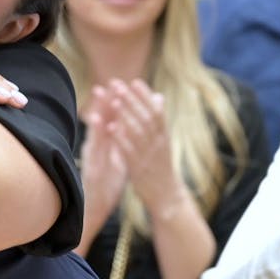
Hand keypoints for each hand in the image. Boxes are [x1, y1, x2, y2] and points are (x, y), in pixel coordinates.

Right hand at [79, 93, 129, 232]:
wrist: (95, 207)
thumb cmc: (106, 184)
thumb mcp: (118, 160)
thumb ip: (122, 142)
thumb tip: (128, 125)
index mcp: (105, 146)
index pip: (110, 121)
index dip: (114, 103)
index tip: (119, 85)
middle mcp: (96, 148)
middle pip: (101, 121)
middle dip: (105, 101)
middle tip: (108, 81)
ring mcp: (92, 157)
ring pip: (96, 131)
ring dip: (100, 111)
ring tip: (103, 94)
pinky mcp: (91, 167)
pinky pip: (94, 147)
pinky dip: (97, 134)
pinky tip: (99, 121)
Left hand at [101, 79, 182, 213]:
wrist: (168, 197)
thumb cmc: (162, 168)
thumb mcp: (164, 142)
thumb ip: (159, 120)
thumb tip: (158, 97)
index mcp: (164, 137)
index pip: (156, 112)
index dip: (145, 97)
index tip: (135, 81)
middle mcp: (158, 144)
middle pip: (146, 118)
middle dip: (132, 100)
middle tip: (119, 85)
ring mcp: (148, 156)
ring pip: (138, 132)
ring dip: (125, 115)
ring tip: (114, 101)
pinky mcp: (139, 169)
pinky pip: (129, 151)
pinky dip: (121, 138)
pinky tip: (111, 127)